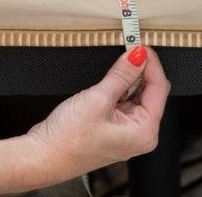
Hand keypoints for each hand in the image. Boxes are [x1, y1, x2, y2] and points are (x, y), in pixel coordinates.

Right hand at [24, 46, 170, 184]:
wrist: (42, 157)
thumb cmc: (68, 140)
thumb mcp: (98, 99)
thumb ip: (122, 75)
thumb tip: (138, 56)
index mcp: (145, 132)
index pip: (159, 89)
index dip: (151, 63)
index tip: (141, 45)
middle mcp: (139, 134)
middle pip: (150, 92)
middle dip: (140, 69)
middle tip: (130, 47)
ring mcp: (126, 132)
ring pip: (135, 95)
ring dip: (128, 77)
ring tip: (119, 60)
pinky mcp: (112, 128)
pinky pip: (122, 102)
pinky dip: (118, 87)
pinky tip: (110, 78)